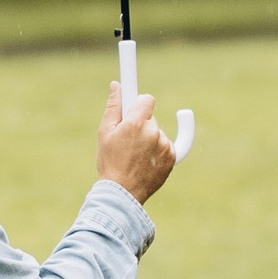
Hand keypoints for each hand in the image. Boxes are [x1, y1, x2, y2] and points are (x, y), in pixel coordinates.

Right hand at [97, 83, 176, 203]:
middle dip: (140, 124)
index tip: (135, 104)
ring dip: (149, 139)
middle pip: (150, 118)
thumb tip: (117, 85)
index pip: (146, 99)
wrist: (123, 193)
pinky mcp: (173, 157)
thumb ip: (113, 106)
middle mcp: (153, 132)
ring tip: (134, 156)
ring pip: (158, 132)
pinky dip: (158, 150)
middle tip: (126, 141)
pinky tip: (145, 160)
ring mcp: (165, 146)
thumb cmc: (109, 162)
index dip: (139, 103)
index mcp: (136, 123)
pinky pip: (166, 145)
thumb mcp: (105, 132)